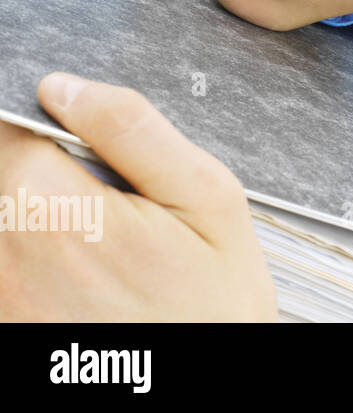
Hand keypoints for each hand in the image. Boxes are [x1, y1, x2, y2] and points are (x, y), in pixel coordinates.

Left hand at [0, 73, 277, 320]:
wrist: (207, 388)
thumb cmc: (215, 310)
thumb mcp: (210, 201)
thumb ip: (134, 131)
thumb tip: (68, 86)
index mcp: (54, 212)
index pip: (7, 126)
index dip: (46, 123)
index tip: (84, 146)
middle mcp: (5, 255)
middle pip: (3, 175)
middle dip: (44, 176)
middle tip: (108, 207)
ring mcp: (0, 297)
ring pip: (5, 219)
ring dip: (41, 219)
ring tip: (100, 252)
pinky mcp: (5, 321)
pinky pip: (9, 263)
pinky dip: (37, 259)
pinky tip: (85, 283)